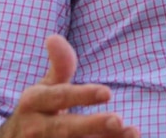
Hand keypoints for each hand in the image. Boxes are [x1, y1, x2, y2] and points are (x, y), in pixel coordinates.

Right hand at [0, 35, 139, 137]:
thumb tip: (53, 37)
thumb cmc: (39, 109)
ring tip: (131, 132)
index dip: (83, 95)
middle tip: (118, 120)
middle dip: (92, 125)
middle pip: (66, 128)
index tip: (108, 93)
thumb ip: (59, 65)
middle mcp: (35, 128)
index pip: (61, 97)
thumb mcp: (45, 87)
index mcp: (33, 102)